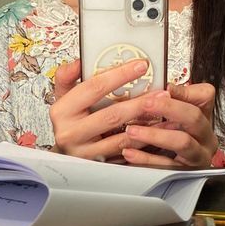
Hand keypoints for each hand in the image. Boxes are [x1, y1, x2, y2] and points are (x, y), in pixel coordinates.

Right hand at [50, 59, 169, 160]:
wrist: (61, 151)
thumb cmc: (67, 120)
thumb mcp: (61, 96)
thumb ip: (68, 76)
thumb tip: (80, 61)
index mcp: (62, 110)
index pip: (94, 88)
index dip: (120, 75)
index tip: (140, 66)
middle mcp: (71, 132)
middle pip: (112, 115)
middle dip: (140, 103)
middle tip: (160, 93)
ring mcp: (84, 151)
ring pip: (121, 137)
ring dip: (146, 125)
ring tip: (163, 113)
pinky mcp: (97, 163)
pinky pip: (124, 152)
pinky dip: (141, 142)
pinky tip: (155, 132)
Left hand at [120, 81, 217, 168]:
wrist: (177, 174)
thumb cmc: (173, 141)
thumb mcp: (172, 119)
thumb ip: (170, 103)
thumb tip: (164, 87)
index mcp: (204, 117)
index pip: (205, 96)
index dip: (186, 91)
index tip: (165, 88)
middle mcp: (205, 137)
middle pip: (194, 117)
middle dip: (168, 108)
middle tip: (146, 104)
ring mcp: (198, 156)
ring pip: (182, 142)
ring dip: (155, 135)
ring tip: (132, 130)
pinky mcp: (185, 174)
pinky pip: (166, 165)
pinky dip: (145, 159)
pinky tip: (129, 152)